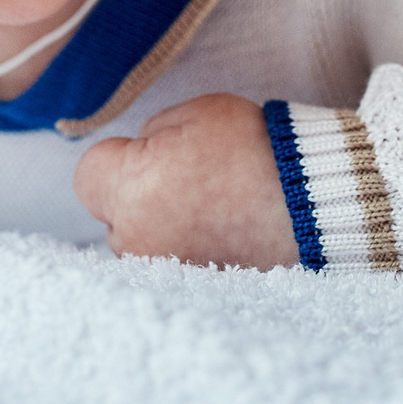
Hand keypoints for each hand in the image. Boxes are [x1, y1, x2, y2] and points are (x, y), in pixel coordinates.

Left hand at [73, 94, 299, 268]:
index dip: (119, 157)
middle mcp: (137, 240)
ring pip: (137, 242)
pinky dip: (183, 249)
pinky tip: (218, 231)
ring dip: (157, 225)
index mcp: (132, 190)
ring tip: (209, 208)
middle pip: (110, 214)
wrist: (313, 204)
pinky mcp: (189, 289)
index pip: (89, 174)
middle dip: (135, 194)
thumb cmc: (255, 151)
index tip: (153, 153)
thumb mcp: (197, 114)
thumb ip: (152, 133)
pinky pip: (166, 265)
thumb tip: (140, 154)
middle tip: (188, 178)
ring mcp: (163, 271)